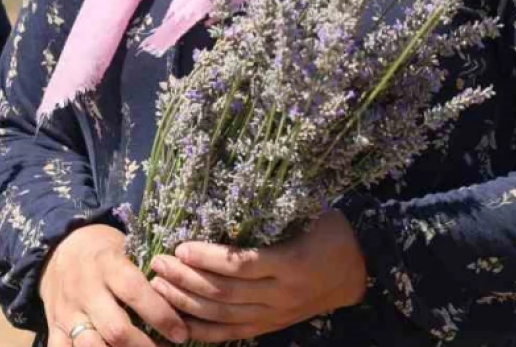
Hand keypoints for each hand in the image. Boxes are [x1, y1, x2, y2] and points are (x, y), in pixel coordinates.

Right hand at [37, 224, 190, 346]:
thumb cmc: (106, 252)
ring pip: (88, 345)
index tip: (180, 332)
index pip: (134, 291)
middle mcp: (85, 289)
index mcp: (107, 264)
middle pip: (115, 329)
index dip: (161, 315)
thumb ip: (147, 274)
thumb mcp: (127, 249)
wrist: (61, 247)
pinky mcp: (54, 325)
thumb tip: (185, 299)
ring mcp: (67, 310)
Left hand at [148, 210, 368, 342]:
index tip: (181, 245)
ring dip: (187, 302)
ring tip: (158, 286)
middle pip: (225, 292)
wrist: (357, 270)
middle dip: (186, 279)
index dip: (208, 258)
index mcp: (291, 263)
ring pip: (224, 314)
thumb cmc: (327, 231)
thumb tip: (226, 183)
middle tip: (158, 263)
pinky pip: (232, 333)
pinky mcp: (270, 326)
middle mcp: (282, 294)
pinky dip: (204, 331)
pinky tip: (178, 322)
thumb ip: (272, 208)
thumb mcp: (308, 213)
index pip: (242, 264)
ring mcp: (276, 314)